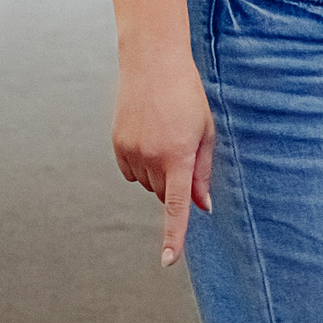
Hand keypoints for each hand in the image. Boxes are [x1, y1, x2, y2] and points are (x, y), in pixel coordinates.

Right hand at [111, 53, 215, 267]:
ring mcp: (130, 152)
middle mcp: (151, 157)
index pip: (175, 206)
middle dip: (174, 182)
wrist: (153, 62)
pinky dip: (141, 164)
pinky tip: (147, 135)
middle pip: (163, 193)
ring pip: (147, 184)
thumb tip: (202, 206)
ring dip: (157, 172)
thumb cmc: (187, 95)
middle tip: (181, 147)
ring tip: (164, 134)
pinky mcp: (117, 145)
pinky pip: (131, 172)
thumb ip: (203, 172)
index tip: (168, 260)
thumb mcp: (205, 130)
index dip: (173, 235)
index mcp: (178, 154)